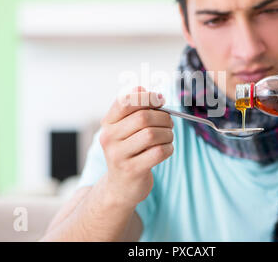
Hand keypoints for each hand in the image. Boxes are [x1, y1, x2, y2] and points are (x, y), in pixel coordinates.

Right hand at [99, 86, 173, 207]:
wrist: (120, 186)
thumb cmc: (129, 151)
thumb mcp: (126, 129)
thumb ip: (136, 109)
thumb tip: (148, 91)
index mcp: (108, 123)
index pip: (125, 101)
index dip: (147, 97)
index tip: (160, 100)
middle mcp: (109, 138)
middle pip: (143, 117)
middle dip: (163, 117)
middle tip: (169, 122)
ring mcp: (118, 155)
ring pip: (152, 134)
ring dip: (167, 134)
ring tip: (167, 137)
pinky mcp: (132, 170)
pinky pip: (158, 152)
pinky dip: (168, 148)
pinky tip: (166, 150)